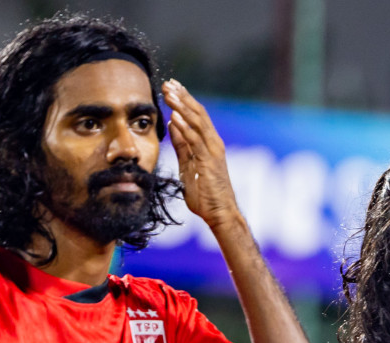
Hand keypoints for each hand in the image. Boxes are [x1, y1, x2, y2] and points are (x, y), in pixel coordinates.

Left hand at [162, 80, 241, 231]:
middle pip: (198, 113)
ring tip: (169, 92)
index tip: (171, 87)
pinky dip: (185, 126)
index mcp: (209, 144)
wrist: (220, 213)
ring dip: (182, 106)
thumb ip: (182, 145)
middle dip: (183, 97)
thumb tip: (173, 124)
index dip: (184, 100)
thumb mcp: (188, 165)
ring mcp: (213, 151)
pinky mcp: (209, 161)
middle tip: (169, 82)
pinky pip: (195, 140)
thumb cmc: (205, 194)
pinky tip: (175, 115)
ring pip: (197, 122)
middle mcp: (214, 143)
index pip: (197, 115)